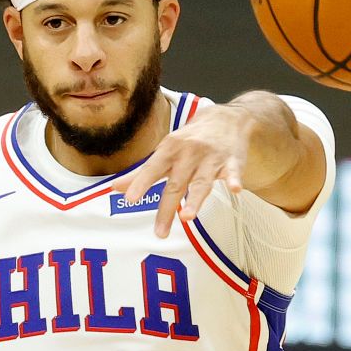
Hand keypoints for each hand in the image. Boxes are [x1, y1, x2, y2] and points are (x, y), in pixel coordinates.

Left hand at [111, 105, 250, 237]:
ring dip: (196, 199)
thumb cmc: (191, 139)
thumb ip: (142, 173)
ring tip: (188, 217)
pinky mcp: (232, 162)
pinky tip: (235, 189)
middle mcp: (189, 153)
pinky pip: (233, 172)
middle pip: (176, 184)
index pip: (153, 169)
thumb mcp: (165, 151)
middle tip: (160, 232)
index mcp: (170, 149)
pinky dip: (234, 180)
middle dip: (167, 209)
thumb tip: (115, 187)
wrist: (226, 118)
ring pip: (202, 182)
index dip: (141, 183)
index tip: (130, 199)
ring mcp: (211, 158)